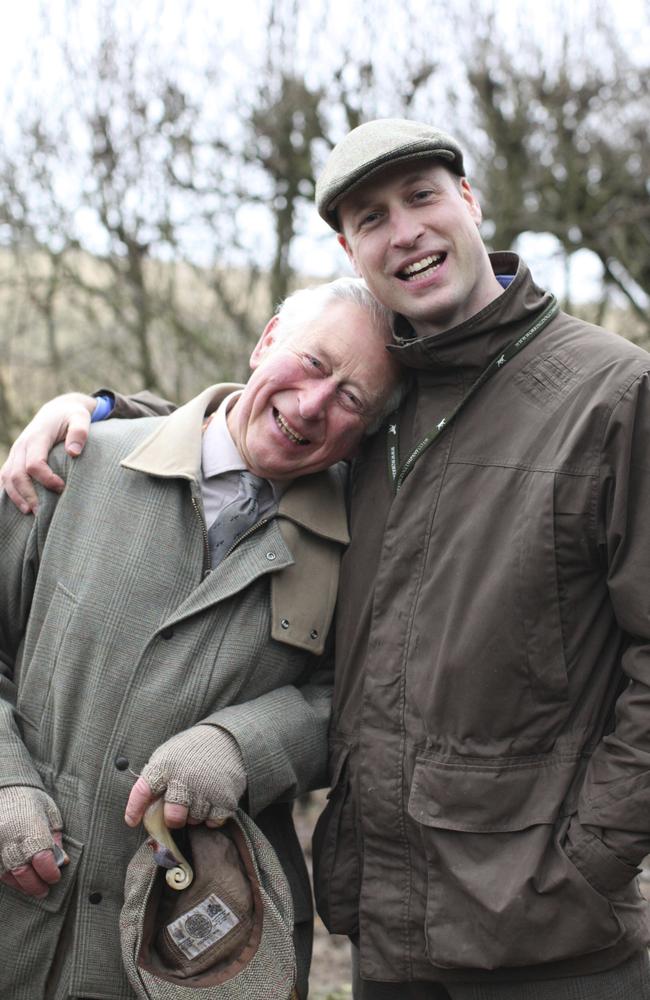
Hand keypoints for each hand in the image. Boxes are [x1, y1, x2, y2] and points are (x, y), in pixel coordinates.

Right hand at [0, 392, 96, 513]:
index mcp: (37, 436)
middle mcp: (22, 445)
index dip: (46, 479)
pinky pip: (6, 476)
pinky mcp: (15, 458)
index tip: (62, 487)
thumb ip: (79, 432)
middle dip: (28, 494)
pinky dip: (10, 491)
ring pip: (7, 477)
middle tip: (42, 512)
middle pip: (17, 474)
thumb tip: (73, 453)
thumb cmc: (71, 416)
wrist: (56, 411)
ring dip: (16, 496)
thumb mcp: (80, 418)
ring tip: (30, 512)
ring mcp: (16, 452)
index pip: (34, 463)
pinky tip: (21, 505)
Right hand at [0, 787, 66, 897]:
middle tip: (44, 891)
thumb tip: (62, 860)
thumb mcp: (49, 813)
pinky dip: (7, 878)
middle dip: (35, 885)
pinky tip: (17, 880)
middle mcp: (11, 837)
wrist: (4, 787)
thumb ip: (55, 837)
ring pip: (7, 874)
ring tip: (31, 887)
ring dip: (21, 885)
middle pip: (23, 872)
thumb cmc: (30, 799)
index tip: (56, 877)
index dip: (50, 873)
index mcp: (30, 827)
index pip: (42, 859)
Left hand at [124, 726, 246, 829]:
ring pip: (195, 819)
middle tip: (178, 811)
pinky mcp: (225, 796)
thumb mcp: (168, 755)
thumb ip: (155, 778)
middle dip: (174, 818)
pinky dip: (212, 817)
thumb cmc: (190, 750)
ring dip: (195, 814)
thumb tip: (142, 807)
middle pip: (174, 817)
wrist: (226, 737)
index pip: (143, 791)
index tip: (131, 821)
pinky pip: (214, 821)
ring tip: (198, 797)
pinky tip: (211, 802)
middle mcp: (184, 778)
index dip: (134, 809)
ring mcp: (206, 788)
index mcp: (165, 766)